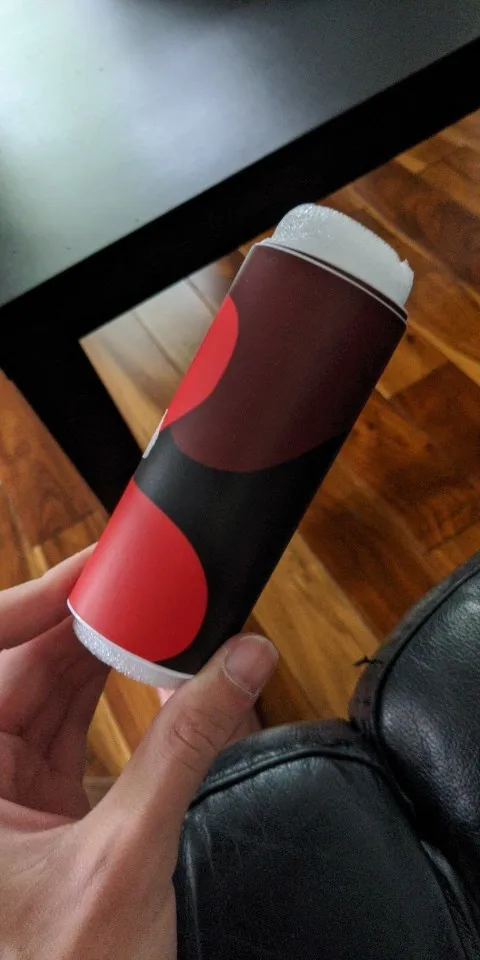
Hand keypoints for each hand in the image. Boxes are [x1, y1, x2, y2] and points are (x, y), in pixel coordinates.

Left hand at [0, 550, 277, 958]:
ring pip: (47, 692)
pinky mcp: (38, 804)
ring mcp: (4, 793)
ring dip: (100, 655)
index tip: (89, 572)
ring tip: (151, 616)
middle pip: (21, 668)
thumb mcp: (127, 853)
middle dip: (82, 624)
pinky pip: (68, 724)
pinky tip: (146, 668)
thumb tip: (238, 663)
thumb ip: (186, 747)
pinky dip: (109, 694)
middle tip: (137, 584)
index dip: (30, 604)